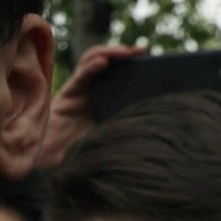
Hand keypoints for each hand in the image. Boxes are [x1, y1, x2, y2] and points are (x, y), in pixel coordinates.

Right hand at [38, 43, 145, 170]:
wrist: (59, 168)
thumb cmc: (90, 158)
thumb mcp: (118, 137)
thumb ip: (131, 124)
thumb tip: (161, 114)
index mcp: (111, 102)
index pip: (125, 76)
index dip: (138, 66)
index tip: (155, 61)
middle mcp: (96, 93)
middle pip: (110, 64)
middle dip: (125, 53)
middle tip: (141, 51)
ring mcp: (81, 93)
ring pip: (93, 62)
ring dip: (109, 52)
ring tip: (124, 53)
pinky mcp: (67, 96)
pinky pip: (80, 77)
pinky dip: (91, 66)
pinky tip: (103, 62)